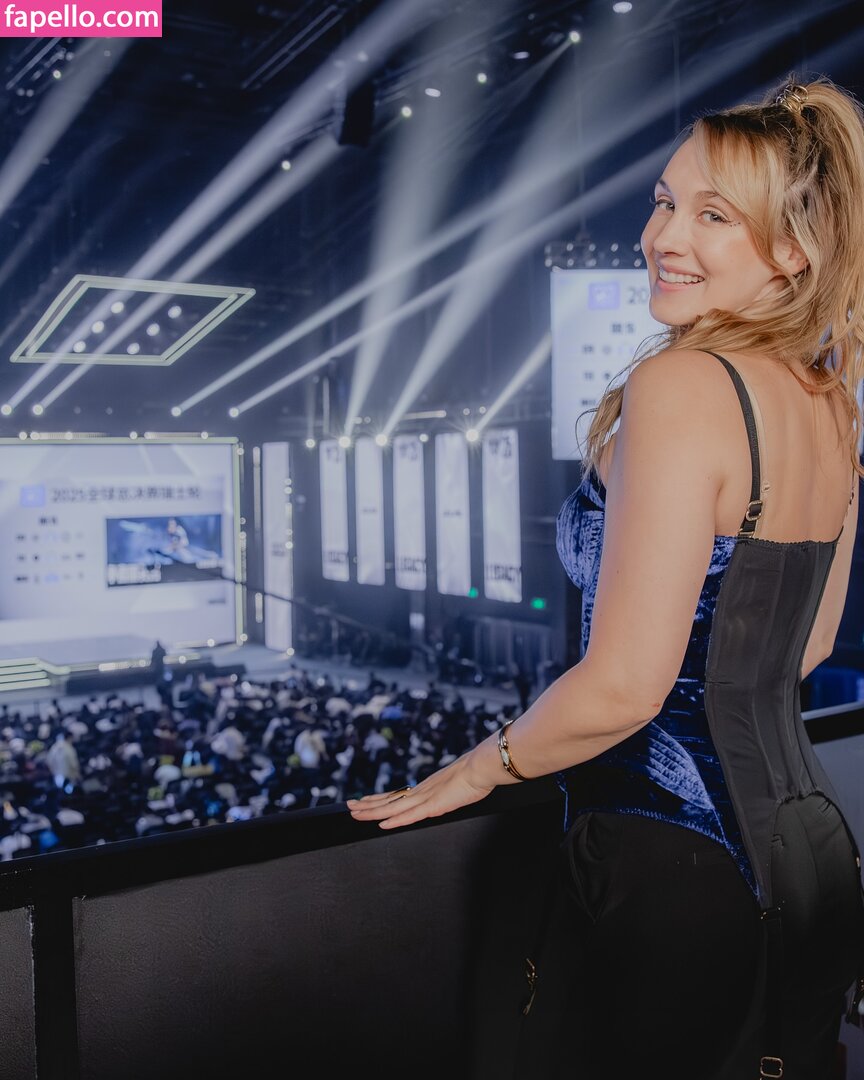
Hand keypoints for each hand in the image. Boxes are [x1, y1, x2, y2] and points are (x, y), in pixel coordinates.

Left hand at [346, 753, 493, 829]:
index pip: (397, 795)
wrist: (482, 767)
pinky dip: (395, 820)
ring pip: (393, 807)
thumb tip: (445, 795)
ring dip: (373, 811)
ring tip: (355, 812)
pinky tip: (382, 823)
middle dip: (368, 804)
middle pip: (389, 800)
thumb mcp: (456, 787)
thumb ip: (446, 793)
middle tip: (349, 805)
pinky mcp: (434, 805)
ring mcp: (426, 798)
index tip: (365, 801)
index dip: (380, 799)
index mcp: (425, 788)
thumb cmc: (474, 776)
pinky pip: (410, 815)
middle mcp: (421, 791)